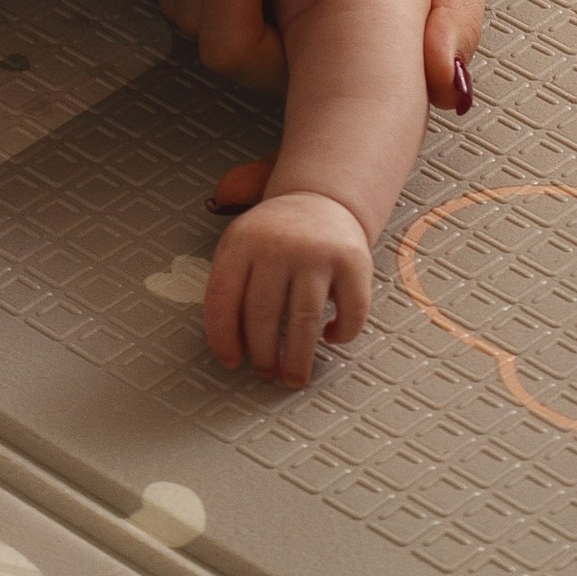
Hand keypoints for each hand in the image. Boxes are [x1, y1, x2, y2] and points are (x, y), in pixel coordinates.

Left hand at [203, 188, 371, 383]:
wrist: (320, 198)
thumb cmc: (276, 235)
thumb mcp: (240, 245)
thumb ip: (229, 287)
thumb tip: (232, 347)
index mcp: (243, 242)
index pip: (223, 298)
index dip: (223, 338)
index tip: (230, 362)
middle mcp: (280, 246)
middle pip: (263, 316)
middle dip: (263, 356)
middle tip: (266, 372)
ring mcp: (318, 253)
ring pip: (304, 322)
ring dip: (297, 359)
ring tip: (293, 377)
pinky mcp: (353, 262)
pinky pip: (350, 313)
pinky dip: (342, 334)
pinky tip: (331, 336)